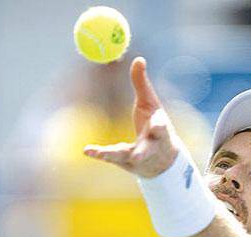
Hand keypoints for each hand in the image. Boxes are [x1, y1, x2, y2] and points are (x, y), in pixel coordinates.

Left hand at [83, 57, 179, 177]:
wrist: (163, 161)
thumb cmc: (155, 127)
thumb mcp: (150, 105)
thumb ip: (142, 84)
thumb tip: (139, 58)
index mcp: (160, 131)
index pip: (161, 128)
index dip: (159, 127)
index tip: (157, 125)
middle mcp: (150, 146)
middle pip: (148, 149)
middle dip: (144, 151)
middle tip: (137, 156)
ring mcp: (138, 157)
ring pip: (128, 157)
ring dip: (115, 155)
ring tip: (101, 154)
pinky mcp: (126, 163)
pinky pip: (113, 159)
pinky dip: (100, 154)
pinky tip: (87, 150)